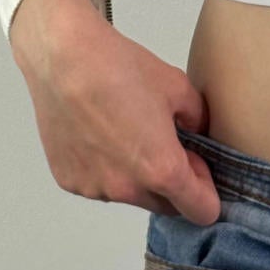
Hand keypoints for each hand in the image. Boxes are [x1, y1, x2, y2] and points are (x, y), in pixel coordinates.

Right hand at [11, 0, 221, 223]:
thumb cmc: (120, 68)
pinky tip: (99, 135)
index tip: (198, 166)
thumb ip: (199, 121)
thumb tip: (199, 135)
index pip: (201, 211)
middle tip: (165, 144)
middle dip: (173, 184)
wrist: (63, 57)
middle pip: (166, 206)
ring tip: (126, 133)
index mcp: (162, 170)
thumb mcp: (179, 88)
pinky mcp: (69, 180)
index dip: (206, 190)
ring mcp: (95, 188)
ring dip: (137, 177)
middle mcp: (127, 189)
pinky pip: (100, 185)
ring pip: (131, 196)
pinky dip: (106, 169)